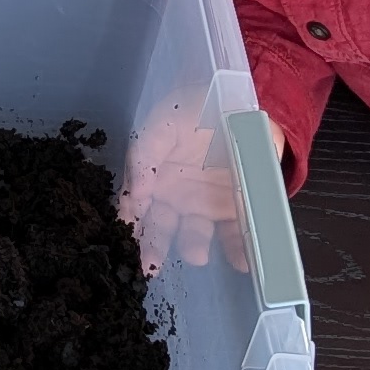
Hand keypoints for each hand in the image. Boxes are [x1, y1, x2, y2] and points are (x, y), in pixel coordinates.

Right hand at [117, 91, 282, 279]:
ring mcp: (205, 204)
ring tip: (196, 256)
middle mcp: (175, 194)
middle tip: (149, 265)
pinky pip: (234, 232)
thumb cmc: (198, 107)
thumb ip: (148, 152)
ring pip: (194, 232)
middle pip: (160, 225)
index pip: (136, 202)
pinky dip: (238, 249)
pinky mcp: (234, 210)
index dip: (130, 220)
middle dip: (154, 245)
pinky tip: (241, 262)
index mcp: (155, 174)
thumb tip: (138, 193)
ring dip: (193, 246)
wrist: (241, 104)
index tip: (128, 236)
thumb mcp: (166, 121)